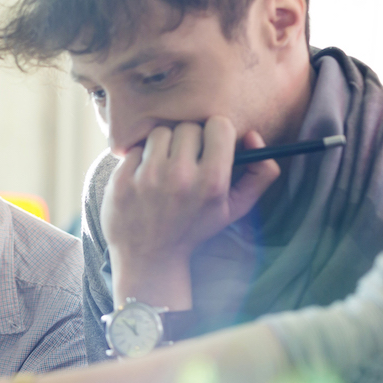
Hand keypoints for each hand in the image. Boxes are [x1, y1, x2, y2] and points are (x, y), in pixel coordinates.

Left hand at [102, 117, 279, 306]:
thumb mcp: (235, 209)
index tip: (210, 145)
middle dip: (188, 141)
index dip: (215, 133)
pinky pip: (135, 149)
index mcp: (211, 182)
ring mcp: (147, 177)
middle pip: (188, 127)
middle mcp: (180, 176)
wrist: (148, 257)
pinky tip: (144, 179)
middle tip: (185, 161)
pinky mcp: (122, 180)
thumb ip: (261, 174)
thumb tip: (253, 135)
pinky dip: (140, 159)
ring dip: (163, 146)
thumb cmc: (193, 229)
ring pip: (160, 133)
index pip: (218, 125)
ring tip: (164, 168)